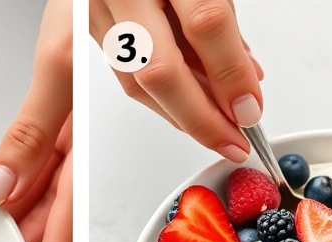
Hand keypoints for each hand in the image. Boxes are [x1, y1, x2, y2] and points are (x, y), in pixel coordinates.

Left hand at [0, 0, 71, 241]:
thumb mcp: (58, 60)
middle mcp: (87, 123)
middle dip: (43, 240)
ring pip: (64, 172)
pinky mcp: (84, 86)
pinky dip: (44, 163)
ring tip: (18, 235)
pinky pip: (66, 139)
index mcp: (85, 127)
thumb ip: (33, 127)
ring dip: (45, 205)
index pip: (66, 213)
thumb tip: (1, 190)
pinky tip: (28, 178)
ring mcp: (86, 108)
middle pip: (63, 199)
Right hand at [90, 0, 263, 162]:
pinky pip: (122, 71)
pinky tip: (187, 104)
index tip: (250, 110)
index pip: (204, 22)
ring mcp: (93, 5)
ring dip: (181, 113)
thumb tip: (244, 80)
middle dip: (201, 117)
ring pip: (136, 78)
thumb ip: (220, 20)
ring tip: (218, 127)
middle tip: (233, 138)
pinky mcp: (80, 21)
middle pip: (159, 68)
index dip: (231, 74)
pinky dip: (159, 95)